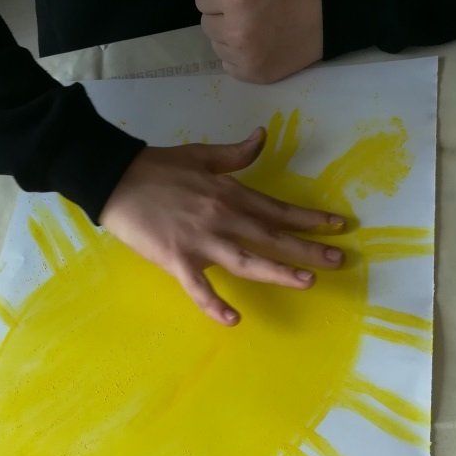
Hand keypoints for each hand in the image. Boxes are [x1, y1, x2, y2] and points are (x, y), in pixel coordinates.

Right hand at [99, 127, 344, 326]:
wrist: (115, 178)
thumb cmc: (158, 167)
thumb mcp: (202, 154)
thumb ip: (235, 154)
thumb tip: (262, 136)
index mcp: (230, 194)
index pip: (278, 209)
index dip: (310, 219)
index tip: (338, 226)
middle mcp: (223, 218)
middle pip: (272, 236)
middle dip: (308, 248)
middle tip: (340, 260)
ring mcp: (201, 241)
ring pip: (247, 260)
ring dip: (278, 271)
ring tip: (307, 282)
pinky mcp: (178, 260)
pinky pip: (199, 287)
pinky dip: (214, 304)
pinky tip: (233, 319)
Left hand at [195, 0, 323, 83]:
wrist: (327, 14)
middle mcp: (237, 30)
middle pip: (207, 25)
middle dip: (221, 17)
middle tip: (245, 11)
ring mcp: (246, 57)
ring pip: (217, 46)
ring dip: (228, 37)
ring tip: (253, 28)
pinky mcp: (255, 75)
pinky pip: (229, 65)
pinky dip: (237, 56)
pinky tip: (256, 45)